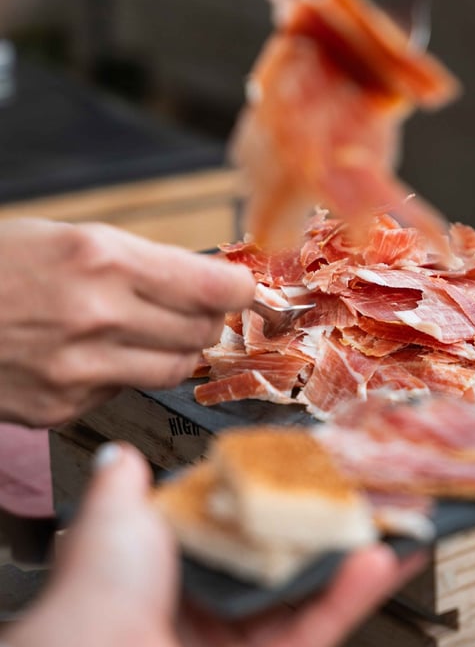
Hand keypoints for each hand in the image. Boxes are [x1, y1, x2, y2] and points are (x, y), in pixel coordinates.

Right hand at [0, 218, 254, 425]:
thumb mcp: (68, 239)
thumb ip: (140, 263)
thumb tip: (206, 280)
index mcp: (99, 258)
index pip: (211, 286)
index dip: (239, 288)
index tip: (243, 287)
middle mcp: (95, 315)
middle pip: (201, 332)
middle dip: (207, 319)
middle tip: (196, 307)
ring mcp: (77, 369)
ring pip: (173, 369)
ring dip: (175, 351)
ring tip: (149, 331)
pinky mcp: (59, 407)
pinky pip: (123, 394)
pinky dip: (123, 375)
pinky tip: (93, 354)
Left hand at [1, 444, 422, 646]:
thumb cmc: (101, 588)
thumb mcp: (119, 510)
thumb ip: (128, 481)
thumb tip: (122, 455)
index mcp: (175, 567)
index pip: (243, 527)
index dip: (284, 502)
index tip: (321, 475)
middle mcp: (208, 608)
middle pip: (286, 566)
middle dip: (332, 534)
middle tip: (373, 501)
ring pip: (311, 600)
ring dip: (355, 563)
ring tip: (395, 525)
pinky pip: (316, 635)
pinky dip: (351, 598)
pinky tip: (381, 562)